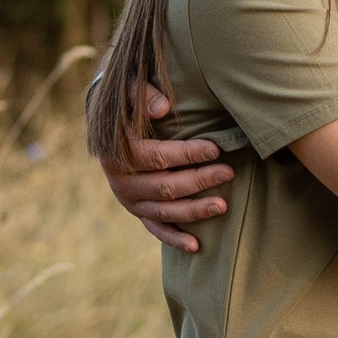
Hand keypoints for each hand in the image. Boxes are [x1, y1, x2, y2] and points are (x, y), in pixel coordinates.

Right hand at [102, 81, 234, 252]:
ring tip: (222, 206)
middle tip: (228, 172)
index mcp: (118, 152)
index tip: (215, 148)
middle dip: (199, 180)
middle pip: (165, 186)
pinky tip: (196, 246)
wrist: (110, 123)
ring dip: (194, 210)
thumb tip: (163, 108)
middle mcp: (120, 181)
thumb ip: (143, 94)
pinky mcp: (138, 211)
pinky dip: (174, 239)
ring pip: (164, 211)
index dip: (187, 154)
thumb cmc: (129, 103)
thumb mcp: (129, 90)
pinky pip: (156, 229)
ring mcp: (129, 200)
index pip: (157, 157)